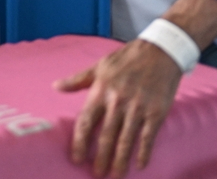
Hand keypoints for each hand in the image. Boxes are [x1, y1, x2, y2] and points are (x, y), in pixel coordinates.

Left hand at [55, 40, 182, 177]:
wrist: (160, 51)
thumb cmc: (127, 59)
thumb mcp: (100, 66)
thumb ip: (78, 80)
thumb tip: (55, 87)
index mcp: (101, 91)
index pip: (86, 122)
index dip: (80, 142)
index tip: (76, 159)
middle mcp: (118, 101)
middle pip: (106, 136)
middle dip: (100, 158)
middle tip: (97, 174)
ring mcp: (138, 108)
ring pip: (126, 140)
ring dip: (120, 161)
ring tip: (116, 175)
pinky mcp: (156, 112)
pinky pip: (148, 137)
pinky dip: (143, 152)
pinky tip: (139, 164)